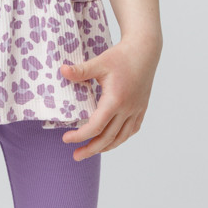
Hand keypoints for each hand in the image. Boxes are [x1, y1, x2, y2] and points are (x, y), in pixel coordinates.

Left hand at [58, 35, 162, 159]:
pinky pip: (131, 130)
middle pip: (108, 138)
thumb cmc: (121, 56)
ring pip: (121, 137)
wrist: (145, 51)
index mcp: (115, 100)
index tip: (66, 139)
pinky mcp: (141, 109)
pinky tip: (111, 141)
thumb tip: (62, 70)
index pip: (96, 126)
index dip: (80, 136)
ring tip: (91, 151)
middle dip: (91, 149)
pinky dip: (120, 139)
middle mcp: (127, 109)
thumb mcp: (99, 62)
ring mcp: (136, 110)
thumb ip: (81, 70)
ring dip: (105, 147)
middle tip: (76, 156)